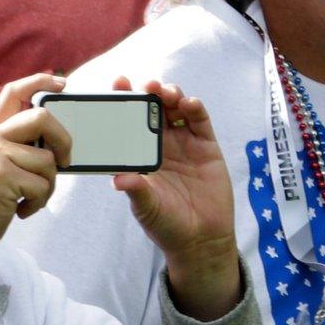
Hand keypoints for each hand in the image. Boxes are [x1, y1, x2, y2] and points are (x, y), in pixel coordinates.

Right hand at [0, 73, 69, 261]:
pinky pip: (42, 185)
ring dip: (48, 186)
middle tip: (65, 160)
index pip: (14, 92)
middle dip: (64, 140)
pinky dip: (38, 203)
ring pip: (47, 160)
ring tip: (29, 197)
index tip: (62, 85)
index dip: (41, 82)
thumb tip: (54, 140)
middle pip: (42, 117)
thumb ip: (15, 146)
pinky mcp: (2, 176)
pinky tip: (22, 209)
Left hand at [108, 78, 241, 321]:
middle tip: (145, 85)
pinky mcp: (207, 147)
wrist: (200, 239)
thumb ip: (136, 189)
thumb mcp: (146, 206)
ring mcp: (184, 143)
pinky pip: (200, 121)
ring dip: (171, 95)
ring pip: (176, 109)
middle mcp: (160, 144)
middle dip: (148, 93)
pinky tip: (189, 103)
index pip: (128, 122)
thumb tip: (118, 179)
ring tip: (166, 93)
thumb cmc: (166, 223)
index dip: (124, 102)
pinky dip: (195, 108)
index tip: (117, 85)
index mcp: (139, 154)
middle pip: (153, 109)